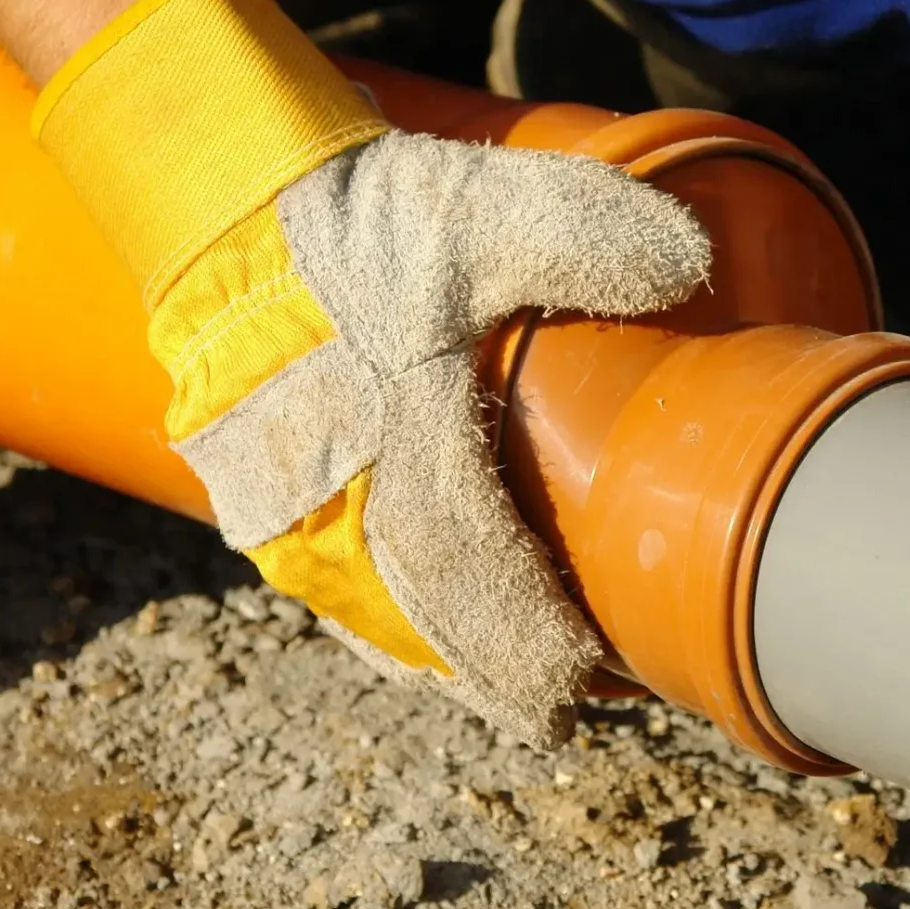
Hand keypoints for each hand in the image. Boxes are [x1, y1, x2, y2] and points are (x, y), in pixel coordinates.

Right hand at [35, 0, 708, 746]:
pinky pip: (332, 592)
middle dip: (502, 674)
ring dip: (446, 658)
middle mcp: (327, 504)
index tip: (596, 680)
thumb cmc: (358, 215)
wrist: (219, 199)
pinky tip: (423, 641)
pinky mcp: (258, 499)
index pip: (474, 583)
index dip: (533, 645)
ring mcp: (281, 512)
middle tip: (573, 709)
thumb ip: (583, 231)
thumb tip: (690, 265)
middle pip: (429, 627)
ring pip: (376, 621)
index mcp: (393, 447)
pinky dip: (388, 626)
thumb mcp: (476, 204)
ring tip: (514, 690)